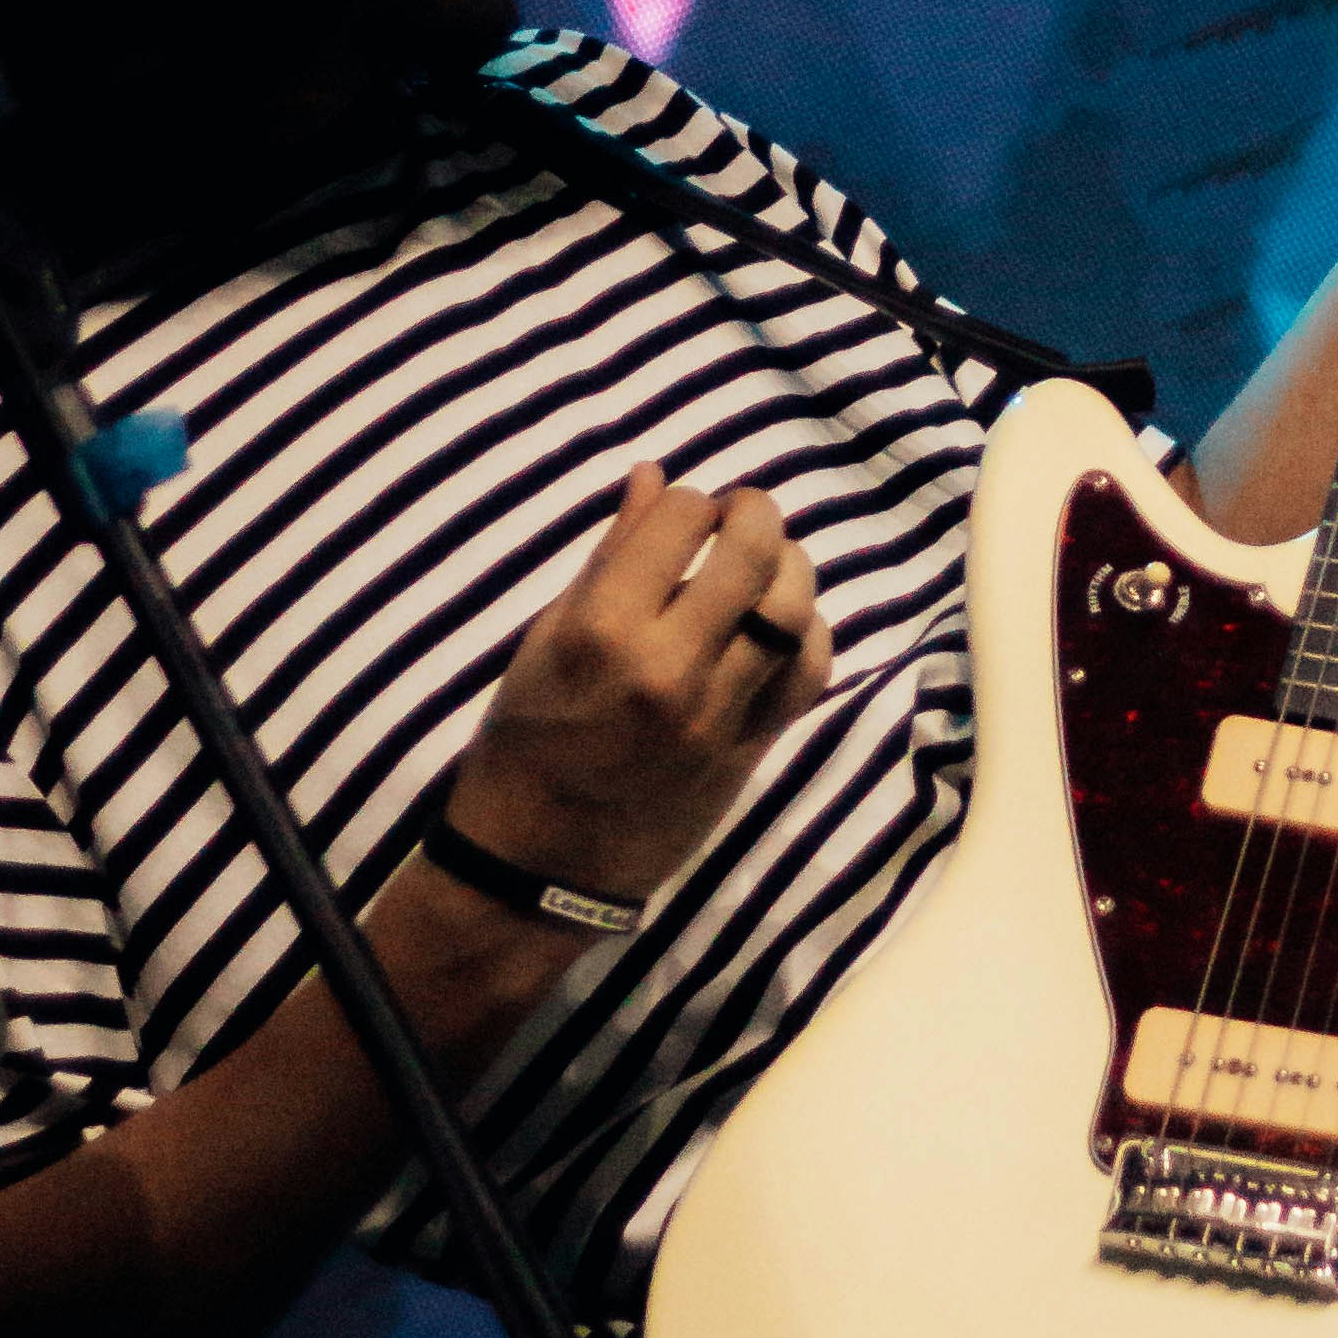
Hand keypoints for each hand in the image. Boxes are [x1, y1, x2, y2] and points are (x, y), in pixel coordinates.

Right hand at [443, 466, 832, 903]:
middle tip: (740, 511)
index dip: (686, 500)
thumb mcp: (547, 639)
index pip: (679, 518)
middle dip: (754, 512)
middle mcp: (668, 667)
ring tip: (767, 558)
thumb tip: (653, 476)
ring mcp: (717, 714)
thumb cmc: (528, 738)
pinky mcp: (748, 750)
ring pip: (792, 610)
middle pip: (752, 554)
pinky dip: (809, 633)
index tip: (679, 511)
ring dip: (789, 565)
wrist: (539, 860)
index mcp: (602, 630)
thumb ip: (610, 556)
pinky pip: (808, 674)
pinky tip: (785, 620)